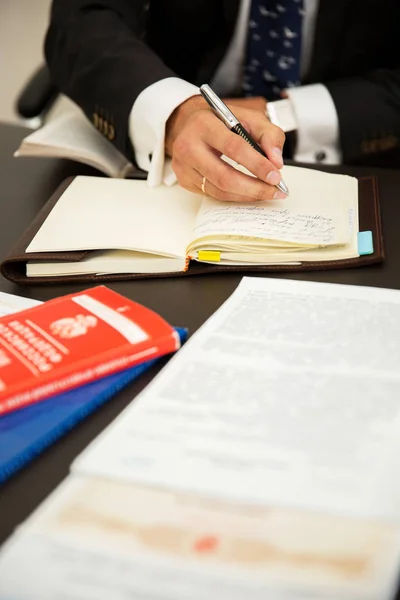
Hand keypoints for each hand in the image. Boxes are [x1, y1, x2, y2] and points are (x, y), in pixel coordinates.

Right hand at [165, 95, 285, 201]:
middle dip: (254, 188)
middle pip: (224, 176)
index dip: (257, 165)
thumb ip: (269, 135)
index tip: (276, 176)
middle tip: (274, 191)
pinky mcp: (184, 180)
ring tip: (266, 193)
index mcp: (204, 124)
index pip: (233, 148)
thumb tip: (276, 162)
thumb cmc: (220, 121)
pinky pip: (213, 194)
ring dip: (247, 195)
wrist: (187, 123)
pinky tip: (249, 193)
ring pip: (219, 190)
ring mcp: (184, 166)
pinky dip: (235, 196)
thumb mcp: (248, 117)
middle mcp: (188, 146)